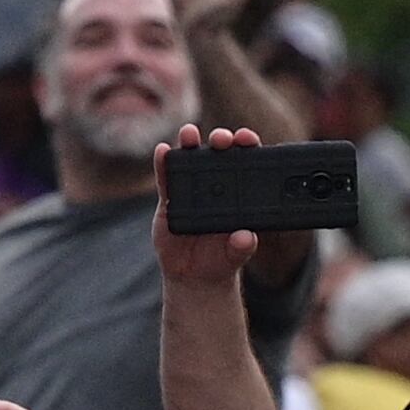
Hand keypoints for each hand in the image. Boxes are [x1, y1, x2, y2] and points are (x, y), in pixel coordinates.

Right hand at [152, 126, 266, 305]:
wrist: (194, 276)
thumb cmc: (220, 260)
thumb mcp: (235, 256)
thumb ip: (241, 247)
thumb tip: (247, 237)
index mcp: (236, 194)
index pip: (244, 163)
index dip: (246, 146)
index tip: (248, 139)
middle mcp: (214, 186)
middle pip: (218, 154)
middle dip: (220, 140)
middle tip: (222, 139)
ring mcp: (190, 190)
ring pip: (190, 160)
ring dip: (189, 143)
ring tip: (189, 133)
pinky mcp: (169, 200)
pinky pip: (165, 179)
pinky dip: (162, 164)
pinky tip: (162, 151)